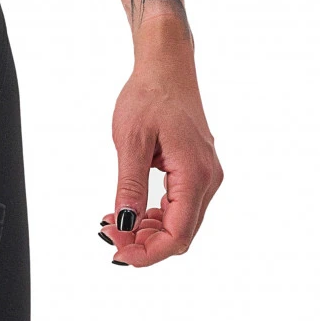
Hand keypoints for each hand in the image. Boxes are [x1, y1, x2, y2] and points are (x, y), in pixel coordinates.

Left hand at [100, 18, 221, 266]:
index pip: (179, 233)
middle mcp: (208, 179)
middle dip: (147, 243)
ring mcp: (205, 175)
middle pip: (183, 233)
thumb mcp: (131, 140)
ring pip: (183, 222)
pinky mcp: (198, 170)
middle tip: (111, 238)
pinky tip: (134, 213)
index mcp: (194, 173)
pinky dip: (158, 215)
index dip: (150, 252)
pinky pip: (182, 205)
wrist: (167, 67)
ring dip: (151, 231)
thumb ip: (130, 185)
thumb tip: (126, 223)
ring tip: (117, 225)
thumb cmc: (149, 95)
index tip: (121, 254)